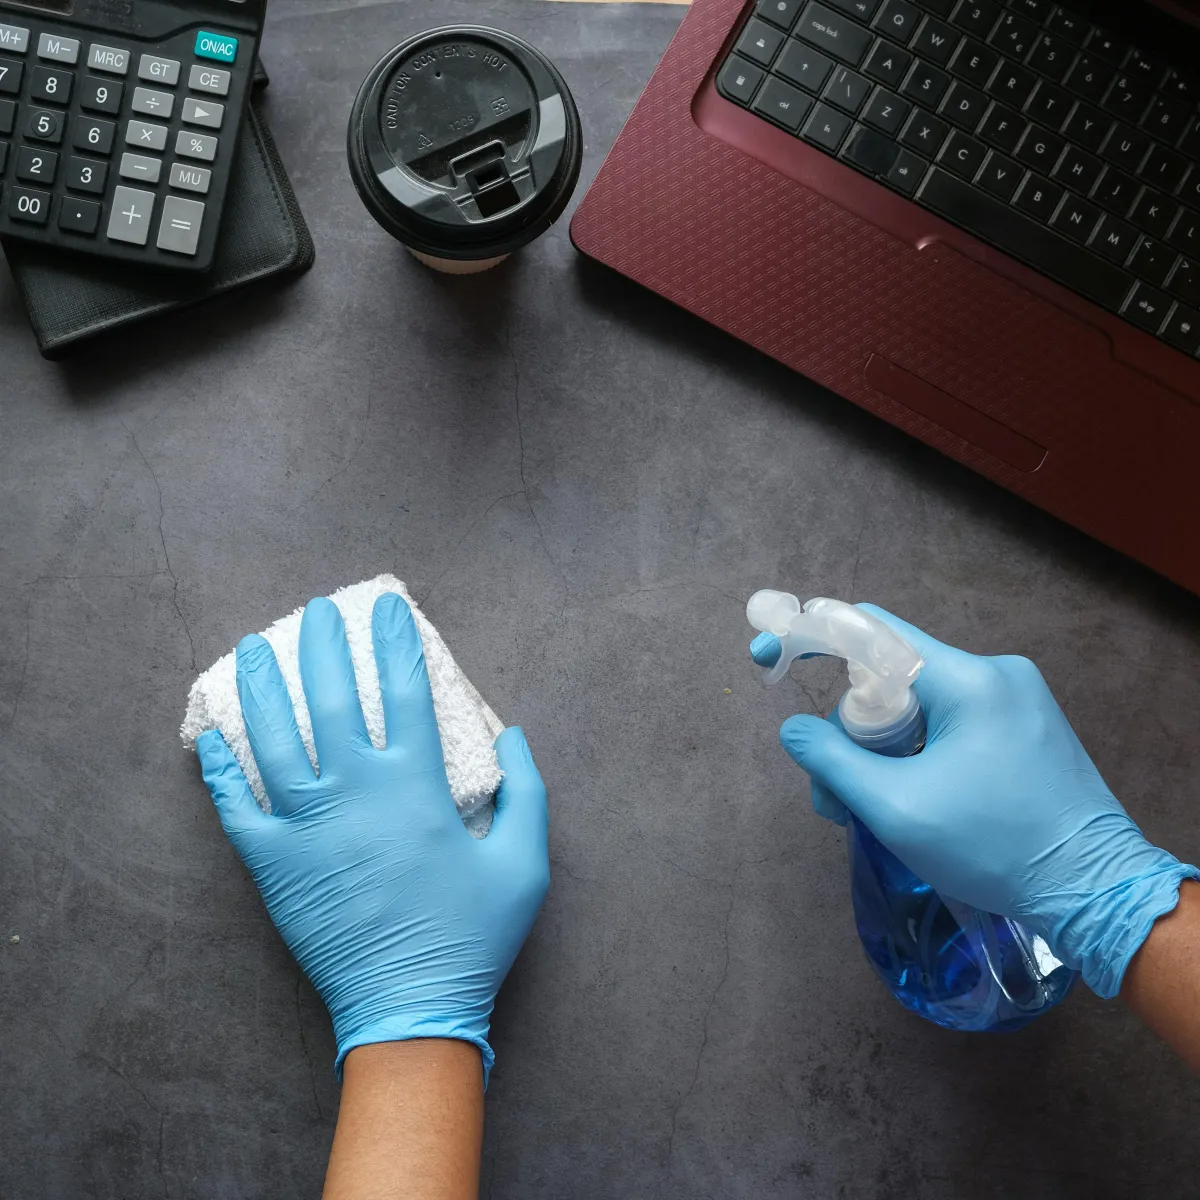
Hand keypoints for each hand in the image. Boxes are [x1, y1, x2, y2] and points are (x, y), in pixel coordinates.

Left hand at [197, 593, 549, 1080]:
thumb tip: (513, 736)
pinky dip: (219, 770)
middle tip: (316, 611)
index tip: (387, 606)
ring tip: (251, 648)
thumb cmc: (473, 935)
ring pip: (274, 738)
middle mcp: (357, 792)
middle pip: (333, 698)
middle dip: (323, 644)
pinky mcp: (273, 864)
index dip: (397, 641)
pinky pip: (236, 807)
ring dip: (261, 687)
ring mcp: (307, 826)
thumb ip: (527, 793)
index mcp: (417, 786)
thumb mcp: (525, 863)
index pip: (406, 690)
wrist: (410, 1008)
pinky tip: (210, 736)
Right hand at [752, 608, 1197, 997]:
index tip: (767, 653)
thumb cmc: (993, 848)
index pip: (872, 630)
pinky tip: (911, 799)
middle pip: (891, 678)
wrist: (1095, 892)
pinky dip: (917, 754)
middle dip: (850, 730)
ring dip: (882, 751)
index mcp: (967, 680)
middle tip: (833, 796)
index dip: (810, 636)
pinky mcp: (1027, 727)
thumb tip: (793, 730)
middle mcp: (995, 673)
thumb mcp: (896, 808)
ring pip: (919, 706)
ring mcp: (1016, 699)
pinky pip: (951, 724)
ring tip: (869, 813)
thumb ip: (832, 761)